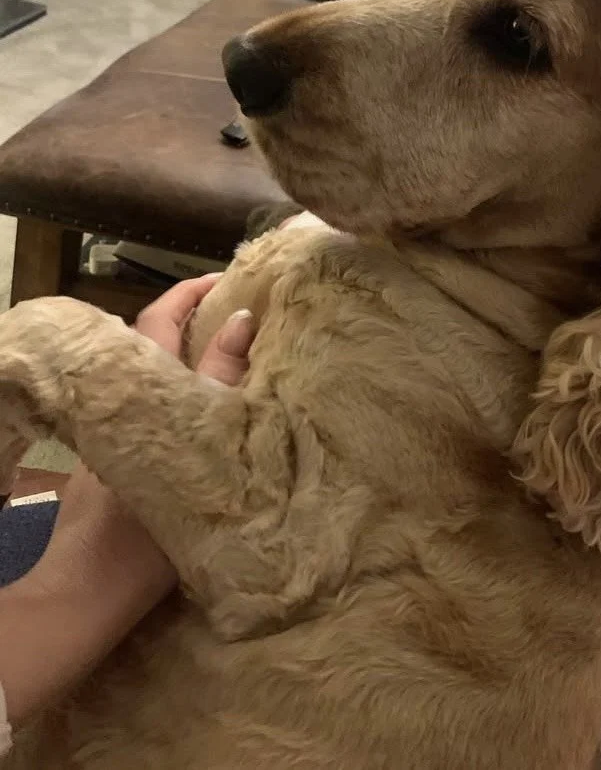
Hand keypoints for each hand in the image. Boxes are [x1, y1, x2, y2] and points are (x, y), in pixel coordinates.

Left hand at [0, 278, 255, 726]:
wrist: (87, 593)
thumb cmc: (148, 528)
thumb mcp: (204, 450)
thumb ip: (220, 382)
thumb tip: (241, 318)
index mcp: (139, 392)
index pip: (160, 320)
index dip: (191, 292)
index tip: (229, 279)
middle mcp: (119, 403)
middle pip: (150, 342)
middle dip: (192, 318)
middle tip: (242, 313)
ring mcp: (111, 433)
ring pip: (149, 376)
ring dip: (186, 355)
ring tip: (235, 353)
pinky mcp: (111, 460)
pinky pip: (148, 406)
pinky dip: (178, 390)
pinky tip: (208, 410)